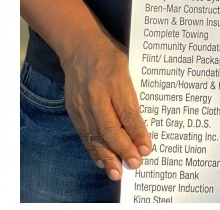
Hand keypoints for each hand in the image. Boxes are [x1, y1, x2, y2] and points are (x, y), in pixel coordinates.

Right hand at [58, 37, 150, 181]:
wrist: (79, 47)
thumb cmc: (111, 57)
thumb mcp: (129, 68)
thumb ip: (134, 95)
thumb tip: (145, 127)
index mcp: (115, 80)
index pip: (128, 112)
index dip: (137, 133)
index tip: (146, 149)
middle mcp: (96, 94)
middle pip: (109, 127)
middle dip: (123, 148)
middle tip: (135, 164)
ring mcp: (82, 103)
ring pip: (95, 134)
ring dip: (107, 155)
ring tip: (117, 173)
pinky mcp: (73, 110)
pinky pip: (84, 133)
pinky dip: (93, 149)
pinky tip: (102, 161)